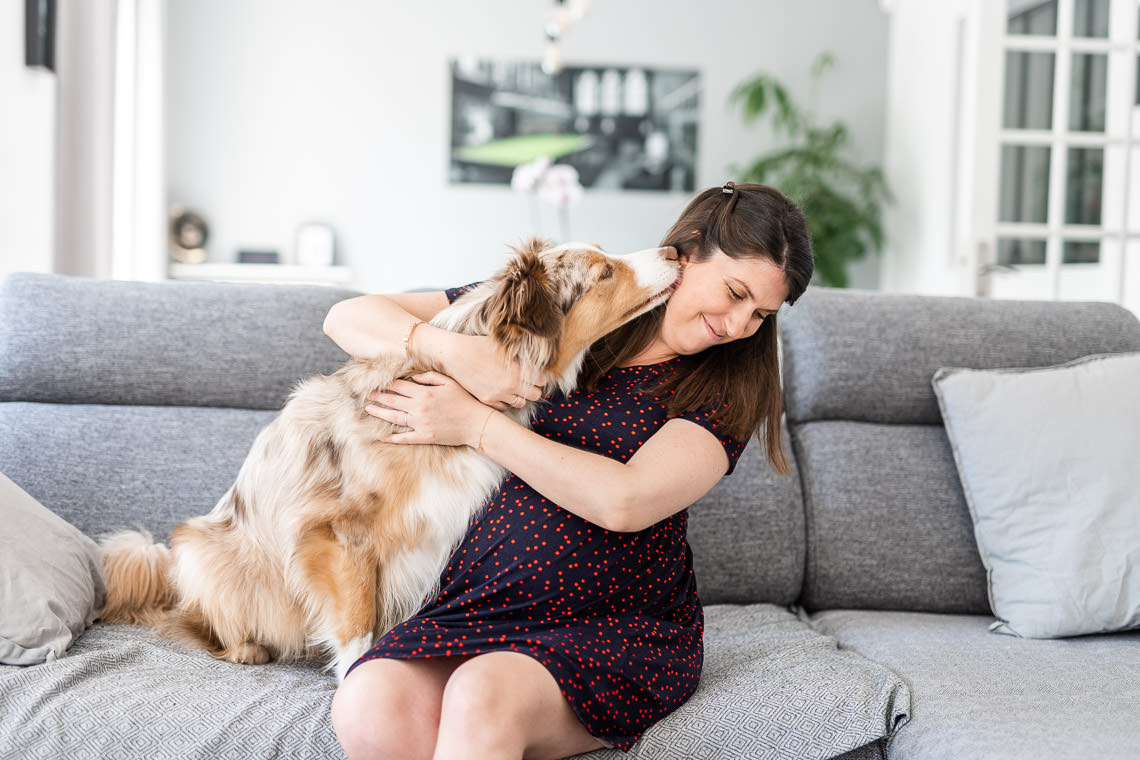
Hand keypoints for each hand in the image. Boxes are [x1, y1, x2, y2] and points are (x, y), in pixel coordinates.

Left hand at [366, 371, 490, 446]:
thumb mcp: (449, 382)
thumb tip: (412, 378)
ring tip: (368, 410)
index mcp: (424, 393)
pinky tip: (381, 436)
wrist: (476, 423)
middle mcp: (419, 408)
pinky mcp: (425, 437)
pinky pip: (404, 438)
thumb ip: (429, 377)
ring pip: (394, 417)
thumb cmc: (465, 401)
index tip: (376, 382)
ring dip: (379, 413)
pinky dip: (392, 438)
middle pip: (392, 401)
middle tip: (365, 394)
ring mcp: (420, 423)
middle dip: (377, 397)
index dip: (387, 384)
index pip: (399, 386)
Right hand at [442, 334, 545, 411]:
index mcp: (517, 370)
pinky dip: (506, 402)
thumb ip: (519, 355)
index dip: (539, 378)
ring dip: (520, 397)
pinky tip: (502, 394)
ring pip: (520, 403)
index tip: (534, 375)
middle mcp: (510, 385)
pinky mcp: (487, 400)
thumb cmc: (478, 345)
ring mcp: (498, 394)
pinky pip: (504, 408)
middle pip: (534, 395)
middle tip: (526, 384)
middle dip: (533, 389)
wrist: (455, 355)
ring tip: (514, 389)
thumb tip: (532, 355)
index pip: (541, 381)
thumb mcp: (502, 346)